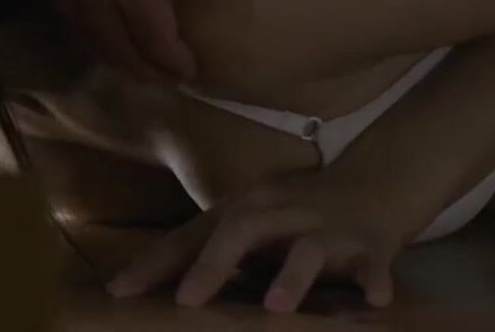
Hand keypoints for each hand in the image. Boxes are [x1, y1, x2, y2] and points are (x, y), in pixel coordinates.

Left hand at [105, 168, 404, 312]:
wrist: (371, 186)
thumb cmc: (291, 213)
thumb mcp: (244, 223)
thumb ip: (200, 248)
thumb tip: (133, 282)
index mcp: (245, 209)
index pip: (193, 235)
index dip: (157, 263)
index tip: (120, 291)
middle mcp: (281, 213)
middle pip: (243, 230)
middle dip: (214, 265)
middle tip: (187, 300)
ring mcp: (327, 230)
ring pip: (308, 248)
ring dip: (292, 277)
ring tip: (274, 306)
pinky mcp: (371, 247)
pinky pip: (373, 265)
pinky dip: (374, 281)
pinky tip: (374, 300)